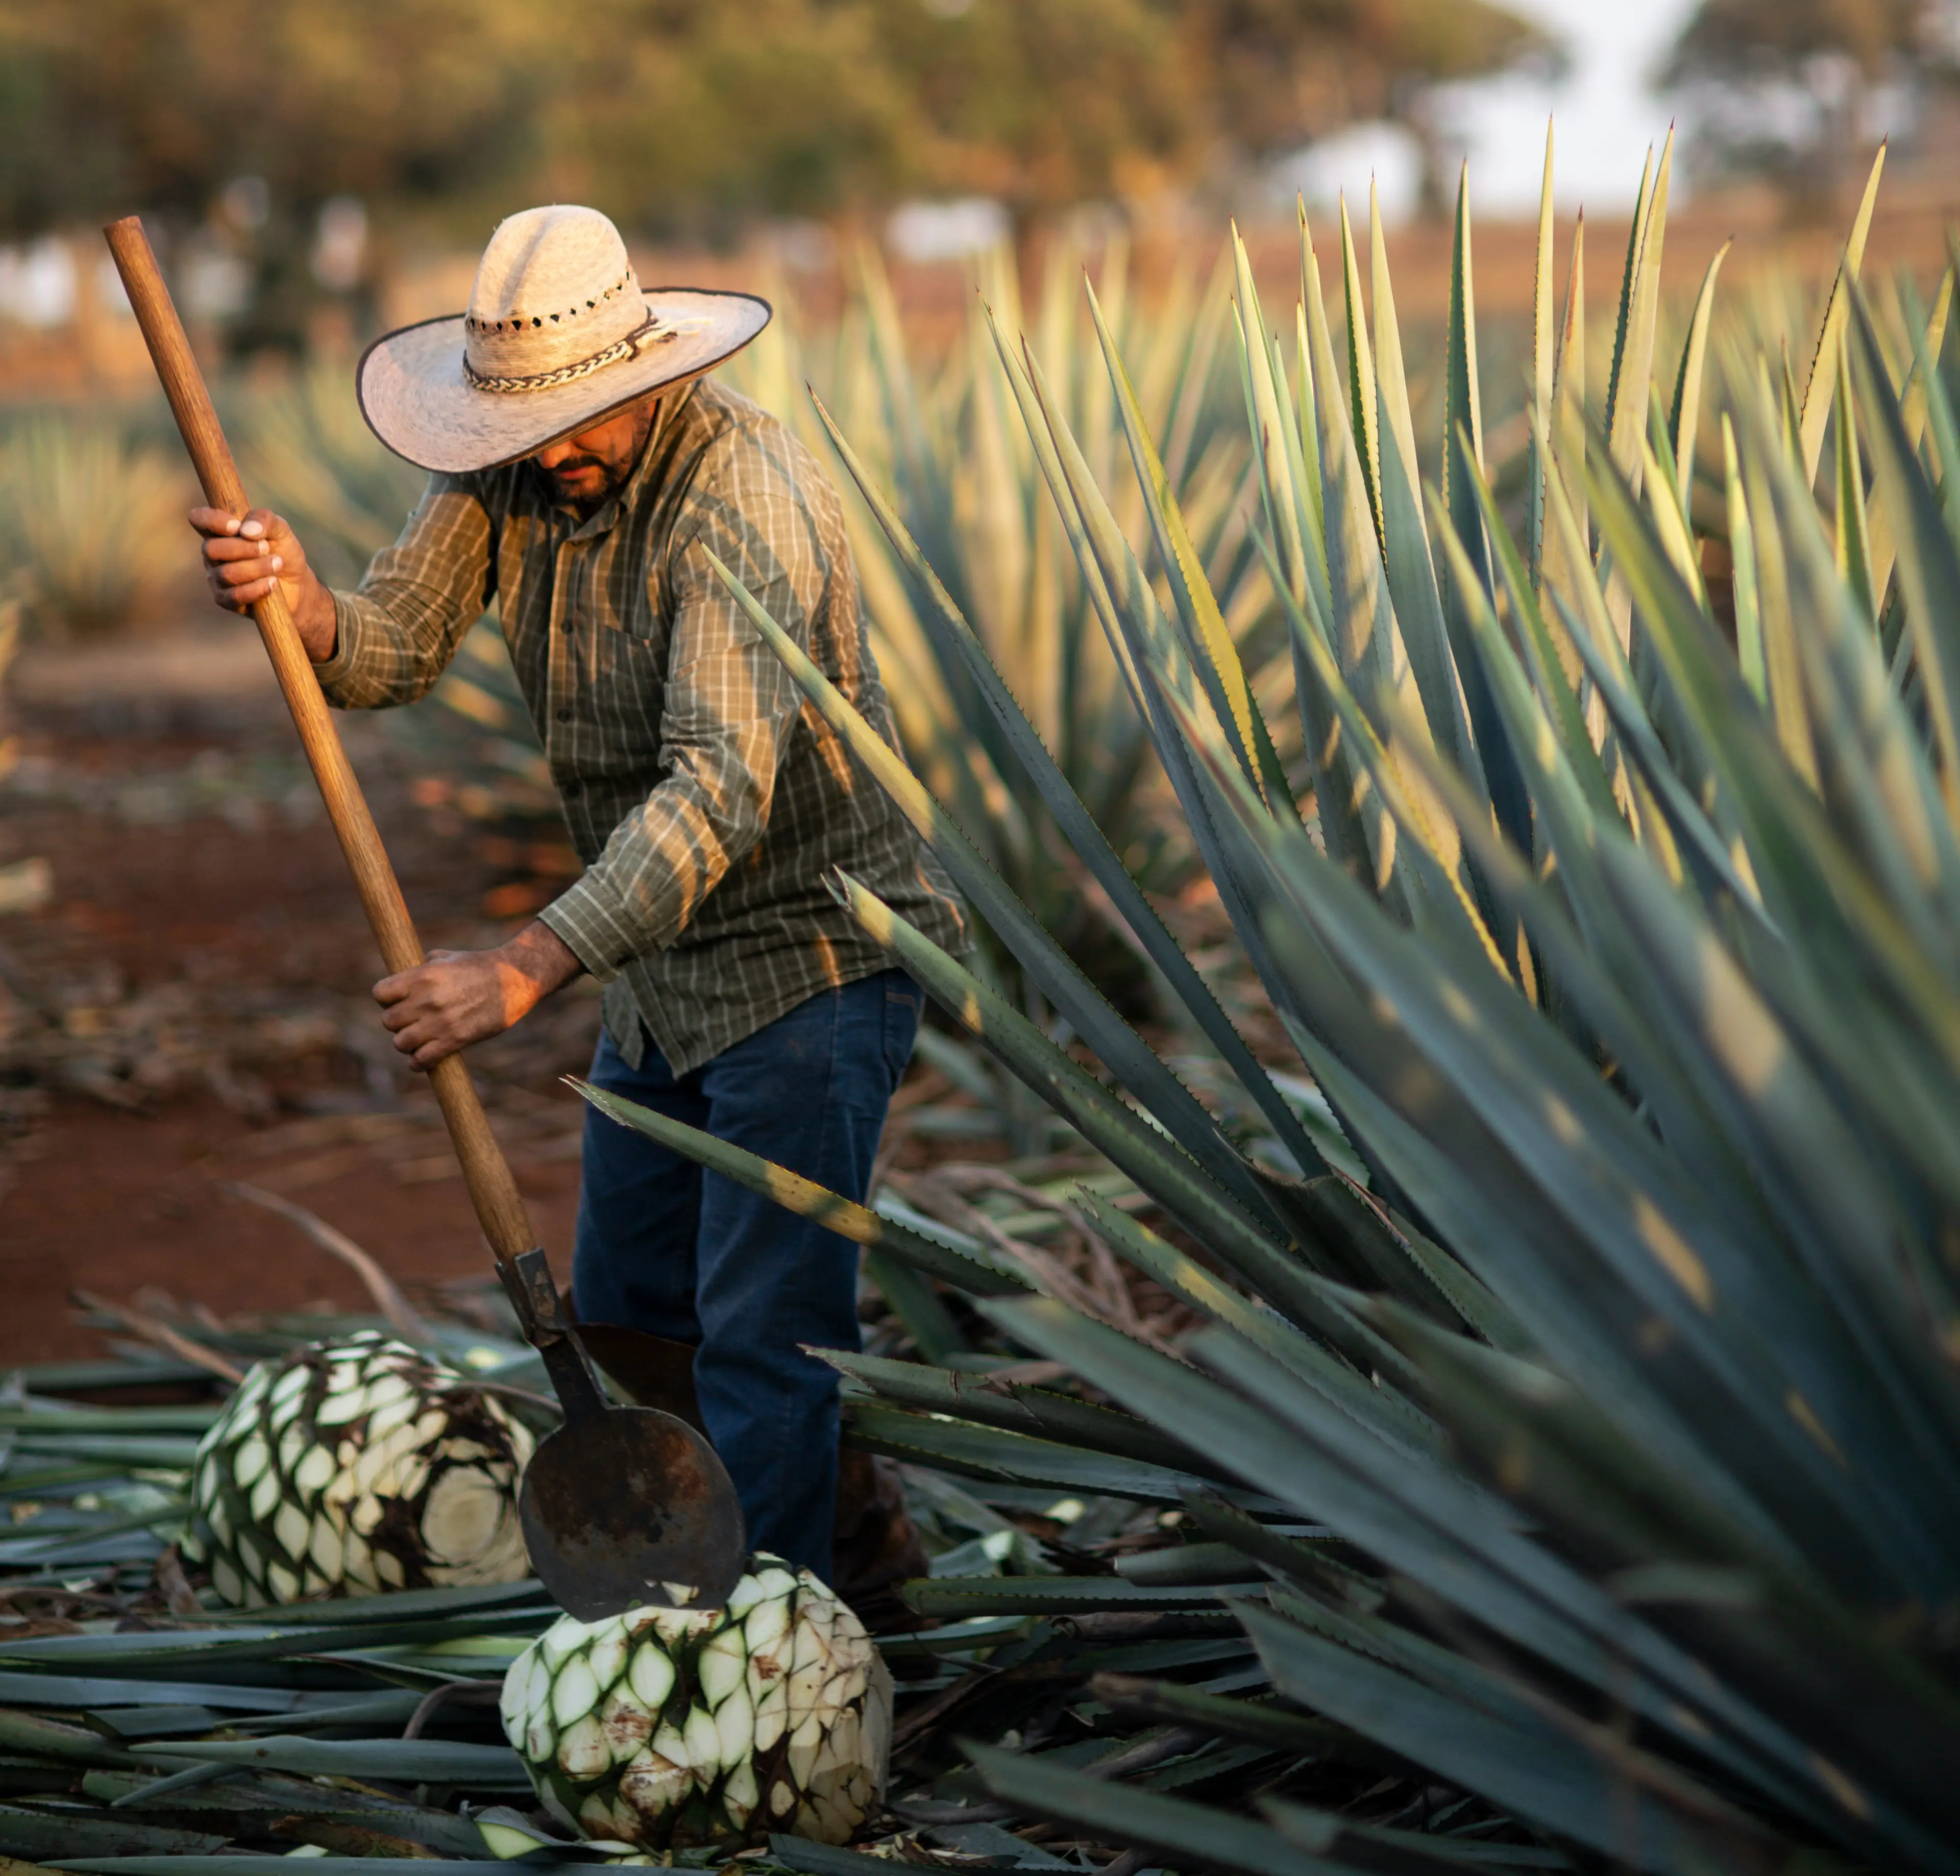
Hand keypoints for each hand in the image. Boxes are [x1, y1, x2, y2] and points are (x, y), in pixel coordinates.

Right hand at [189, 506, 338, 661]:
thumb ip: (267, 520)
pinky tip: (272, 586)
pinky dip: (255, 589)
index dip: (211, 520)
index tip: (235, 524)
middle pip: (212, 549)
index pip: (199, 520)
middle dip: (243, 549)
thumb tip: (247, 528)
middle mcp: (213, 555)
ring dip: (254, 569)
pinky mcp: (227, 601)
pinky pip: (232, 596)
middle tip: (266, 549)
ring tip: (275, 567)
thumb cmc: (286, 556)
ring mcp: (216, 579)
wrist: (300, 590)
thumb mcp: (283, 533)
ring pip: (223, 573)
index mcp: (221, 533)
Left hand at [373, 922, 582, 1069]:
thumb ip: (423, 967)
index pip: (380, 993)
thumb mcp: (448, 957)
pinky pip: (421, 1060)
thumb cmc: (481, 965)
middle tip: (411, 1021)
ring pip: (400, 1043)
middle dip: (396, 1022)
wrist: (515, 979)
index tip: (396, 1001)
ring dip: (406, 1043)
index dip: (385, 999)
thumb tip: (406, 977)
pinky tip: (423, 1057)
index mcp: (422, 976)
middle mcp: (427, 999)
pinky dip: (418, 1062)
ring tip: (418, 1039)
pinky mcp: (455, 1040)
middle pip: (387, 1021)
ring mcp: (440, 1021)